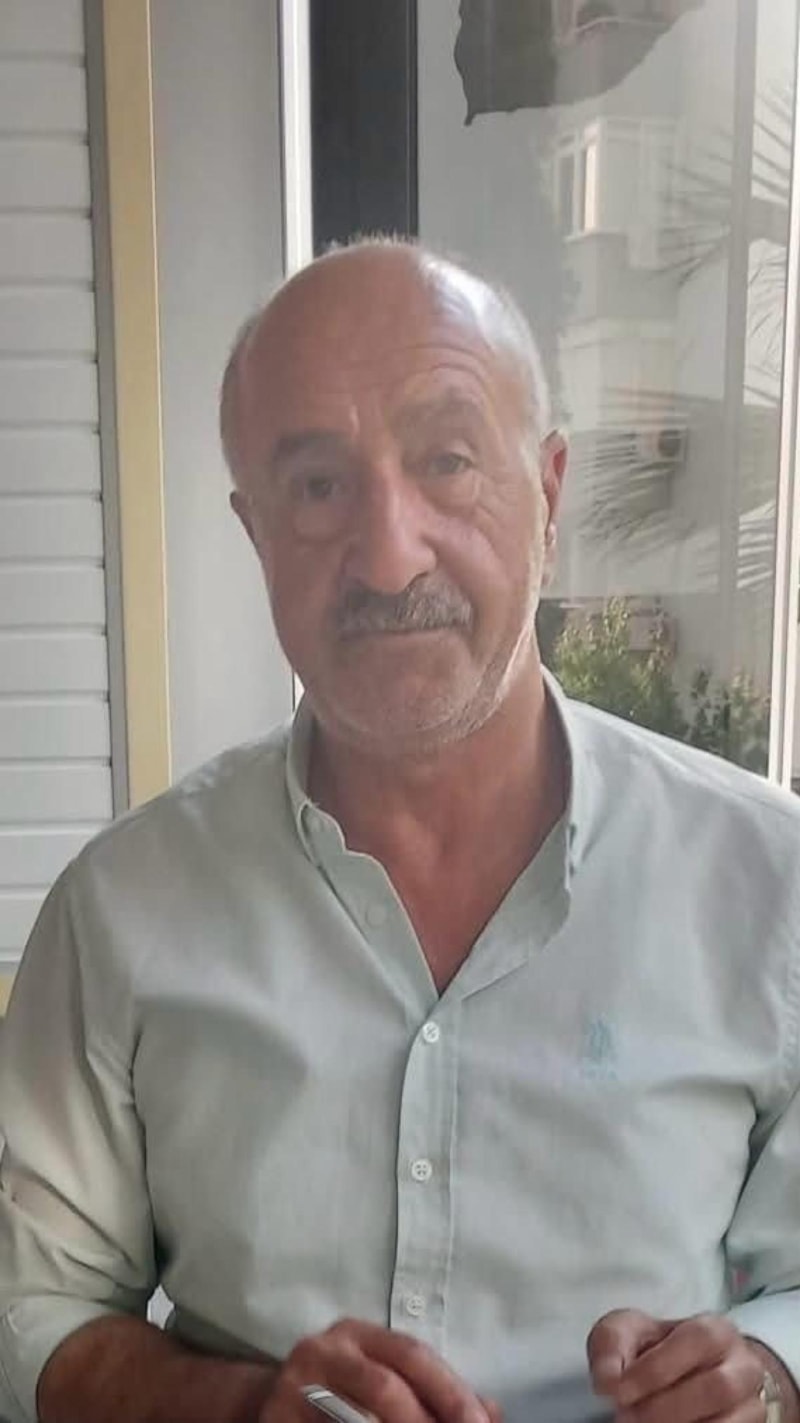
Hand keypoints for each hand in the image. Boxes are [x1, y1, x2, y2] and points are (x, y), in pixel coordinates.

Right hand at [259, 1317, 499, 1422]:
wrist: (260, 1404)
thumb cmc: (338, 1393)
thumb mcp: (381, 1375)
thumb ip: (433, 1391)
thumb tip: (493, 1413)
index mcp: (356, 1334)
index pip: (412, 1356)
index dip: (452, 1393)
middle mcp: (322, 1352)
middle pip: (386, 1389)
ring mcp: (293, 1391)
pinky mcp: (275, 1421)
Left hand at [587, 1309, 765, 1422]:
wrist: (689, 1374)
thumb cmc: (655, 1350)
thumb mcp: (628, 1332)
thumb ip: (612, 1346)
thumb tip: (606, 1383)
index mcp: (716, 1330)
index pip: (696, 1341)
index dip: (657, 1368)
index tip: (620, 1391)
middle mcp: (743, 1366)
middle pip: (717, 1387)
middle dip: (666, 1407)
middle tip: (626, 1417)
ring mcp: (751, 1403)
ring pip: (728, 1421)